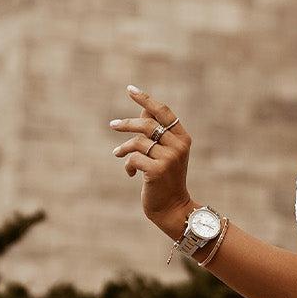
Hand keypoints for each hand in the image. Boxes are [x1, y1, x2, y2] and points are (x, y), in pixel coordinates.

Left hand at [109, 84, 192, 229]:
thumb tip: (143, 108)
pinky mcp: (156, 171)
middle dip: (127, 124)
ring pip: (138, 142)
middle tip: (113, 125)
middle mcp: (178, 146)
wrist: (172, 208)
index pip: (163, 112)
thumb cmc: (166, 179)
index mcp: (183, 138)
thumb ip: (156, 132)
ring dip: (124, 148)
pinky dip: (128, 164)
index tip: (130, 89)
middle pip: (147, 124)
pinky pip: (133, 158)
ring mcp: (169, 159)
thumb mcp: (165, 153)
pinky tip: (130, 173)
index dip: (146, 99)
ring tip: (117, 154)